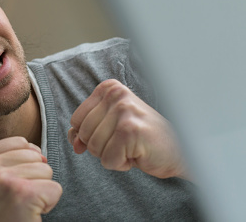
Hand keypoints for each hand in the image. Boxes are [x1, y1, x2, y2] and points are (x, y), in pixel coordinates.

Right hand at [0, 136, 62, 221]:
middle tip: (16, 198)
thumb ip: (9, 156)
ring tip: (22, 206)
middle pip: (35, 153)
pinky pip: (55, 187)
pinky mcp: (22, 193)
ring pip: (46, 169)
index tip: (8, 187)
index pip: (20, 142)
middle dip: (34, 177)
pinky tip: (31, 213)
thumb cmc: (1, 211)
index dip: (23, 165)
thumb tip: (38, 151)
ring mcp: (2, 178)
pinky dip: (49, 203)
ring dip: (41, 190)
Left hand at [67, 79, 187, 178]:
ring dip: (112, 156)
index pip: (76, 119)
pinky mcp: (130, 130)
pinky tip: (137, 155)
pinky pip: (108, 160)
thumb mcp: (109, 128)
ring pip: (94, 148)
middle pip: (84, 134)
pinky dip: (121, 164)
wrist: (180, 151)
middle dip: (102, 147)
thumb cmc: (142, 139)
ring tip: (132, 147)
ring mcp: (124, 111)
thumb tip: (74, 141)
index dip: (90, 135)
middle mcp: (116, 94)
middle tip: (126, 143)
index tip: (114, 134)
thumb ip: (86, 130)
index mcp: (108, 88)